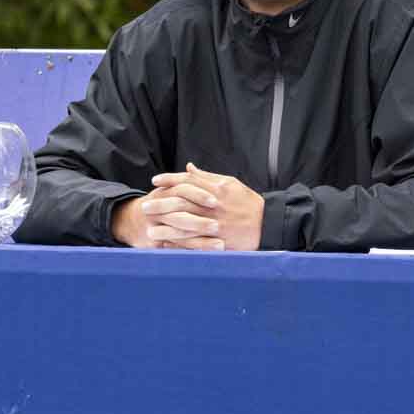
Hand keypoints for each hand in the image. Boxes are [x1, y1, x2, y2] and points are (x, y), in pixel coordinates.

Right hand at [111, 188, 221, 249]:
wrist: (129, 221)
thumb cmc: (157, 203)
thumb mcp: (165, 190)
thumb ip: (181, 181)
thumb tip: (192, 167)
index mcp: (164, 193)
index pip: (182, 190)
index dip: (198, 195)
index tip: (215, 201)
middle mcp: (158, 210)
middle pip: (180, 216)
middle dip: (199, 222)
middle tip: (218, 226)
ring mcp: (155, 229)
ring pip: (179, 236)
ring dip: (201, 242)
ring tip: (220, 245)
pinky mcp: (155, 246)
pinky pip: (176, 250)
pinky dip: (192, 253)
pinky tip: (207, 257)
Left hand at [144, 162, 264, 251]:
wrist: (268, 223)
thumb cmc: (248, 202)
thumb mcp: (230, 184)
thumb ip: (207, 177)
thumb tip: (188, 168)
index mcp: (217, 189)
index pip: (188, 181)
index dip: (170, 180)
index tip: (154, 181)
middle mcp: (215, 205)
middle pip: (183, 202)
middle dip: (161, 204)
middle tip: (145, 207)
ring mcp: (217, 224)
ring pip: (187, 225)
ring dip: (166, 229)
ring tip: (150, 231)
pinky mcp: (220, 241)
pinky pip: (196, 244)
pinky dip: (181, 245)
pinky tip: (168, 246)